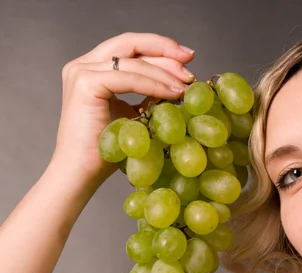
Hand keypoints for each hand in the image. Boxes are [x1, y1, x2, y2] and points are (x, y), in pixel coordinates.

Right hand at [52, 32, 195, 184]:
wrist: (84, 172)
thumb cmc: (108, 150)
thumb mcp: (135, 115)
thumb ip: (149, 95)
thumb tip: (179, 84)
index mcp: (93, 69)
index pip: (130, 47)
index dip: (160, 47)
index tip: (188, 57)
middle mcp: (84, 65)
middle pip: (130, 43)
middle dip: (165, 50)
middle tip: (191, 61)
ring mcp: (82, 72)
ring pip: (133, 61)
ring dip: (164, 72)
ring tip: (186, 85)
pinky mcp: (85, 83)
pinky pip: (128, 78)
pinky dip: (154, 84)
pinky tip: (173, 94)